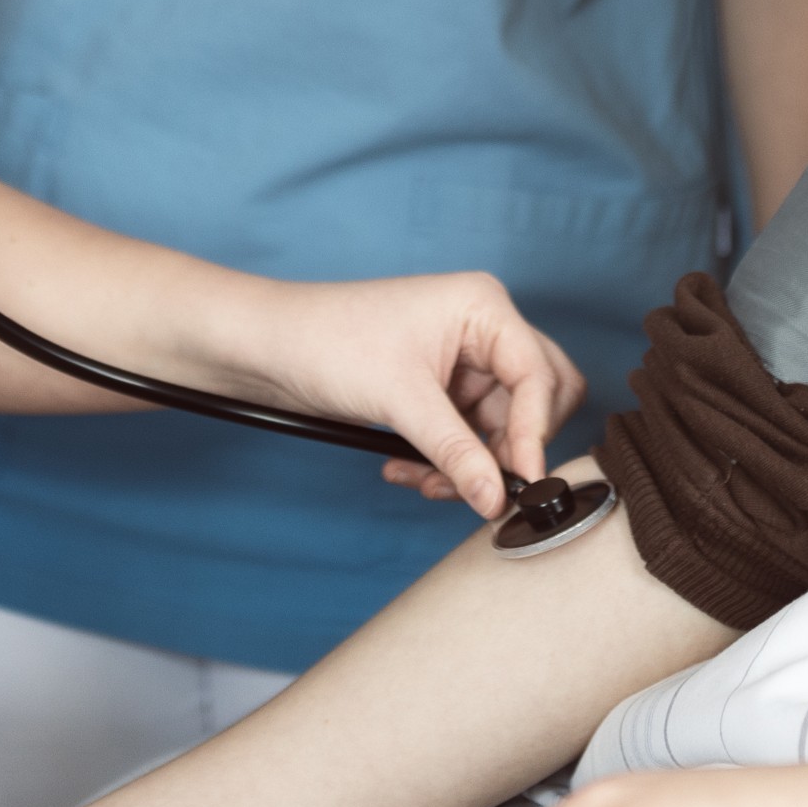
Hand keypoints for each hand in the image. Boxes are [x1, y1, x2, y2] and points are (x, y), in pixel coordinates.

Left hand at [215, 271, 584, 517]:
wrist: (268, 347)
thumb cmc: (328, 341)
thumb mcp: (400, 401)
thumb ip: (456, 452)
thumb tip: (497, 499)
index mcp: (483, 307)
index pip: (539, 375)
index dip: (534, 432)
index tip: (521, 481)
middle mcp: (482, 329)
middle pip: (535, 400)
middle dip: (508, 448)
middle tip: (483, 483)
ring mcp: (462, 360)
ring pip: (500, 427)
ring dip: (470, 464)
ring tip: (425, 482)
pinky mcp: (441, 388)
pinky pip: (468, 435)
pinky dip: (447, 461)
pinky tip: (408, 471)